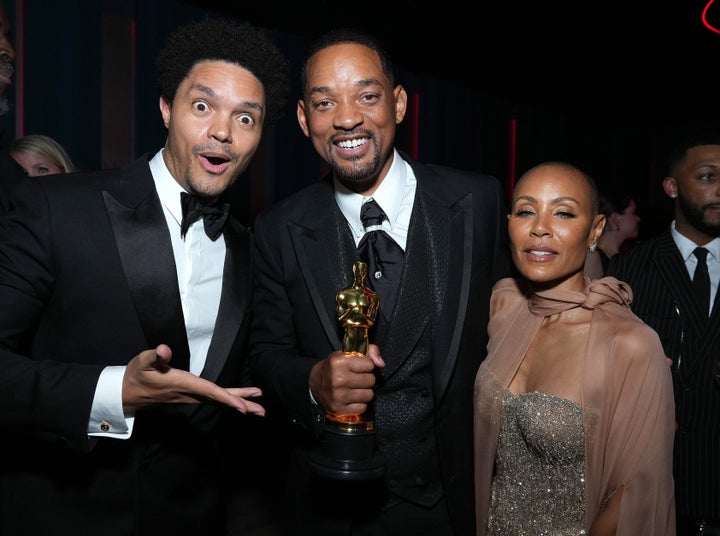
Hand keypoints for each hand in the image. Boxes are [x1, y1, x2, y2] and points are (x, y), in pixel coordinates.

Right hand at [122, 344, 264, 415]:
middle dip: (241, 404)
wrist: (126, 393)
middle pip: (220, 399)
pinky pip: (213, 399)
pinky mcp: (189, 396)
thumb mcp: (142, 362)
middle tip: (262, 410)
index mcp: (183, 384)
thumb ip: (154, 356)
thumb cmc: (136, 376)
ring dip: (238, 402)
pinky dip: (227, 400)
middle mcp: (190, 393)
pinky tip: (238, 401)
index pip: (209, 391)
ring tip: (257, 406)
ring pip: (218, 400)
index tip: (243, 406)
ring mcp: (190, 397)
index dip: (227, 398)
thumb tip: (164, 350)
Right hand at [309, 343, 384, 415]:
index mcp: (339, 362)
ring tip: (355, 388)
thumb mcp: (348, 353)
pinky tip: (351, 398)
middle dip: (367, 378)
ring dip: (365, 392)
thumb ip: (369, 351)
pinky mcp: (339, 409)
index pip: (370, 364)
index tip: (359, 366)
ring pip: (369, 395)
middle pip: (371, 380)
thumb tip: (381, 364)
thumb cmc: (336, 367)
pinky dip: (360, 403)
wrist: (315, 383)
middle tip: (357, 378)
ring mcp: (338, 396)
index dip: (367, 365)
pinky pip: (363, 407)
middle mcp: (338, 379)